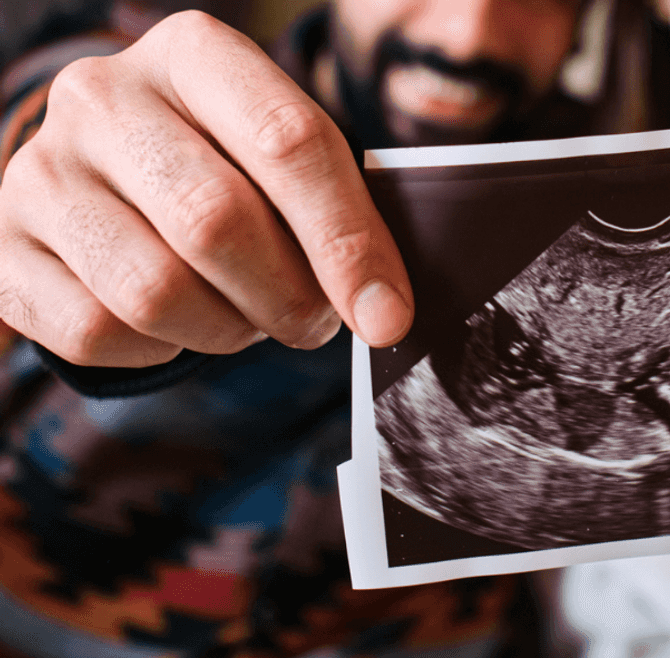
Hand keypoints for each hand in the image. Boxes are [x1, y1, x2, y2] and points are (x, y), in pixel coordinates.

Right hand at [0, 11, 413, 366]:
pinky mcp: (4, 248)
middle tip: (315, 322)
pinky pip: (96, 332)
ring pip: (153, 290)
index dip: (347, 241)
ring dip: (227, 329)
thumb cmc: (230, 168)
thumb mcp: (289, 160)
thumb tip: (385, 311)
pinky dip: (160, 350)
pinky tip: (180, 324)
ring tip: (249, 319)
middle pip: (215, 220)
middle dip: (288, 296)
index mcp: (194, 53)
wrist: (115, 176)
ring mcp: (40, 171)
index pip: (287, 141)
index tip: (387, 314)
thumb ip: (343, 213)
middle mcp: (102, 96)